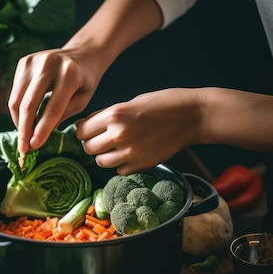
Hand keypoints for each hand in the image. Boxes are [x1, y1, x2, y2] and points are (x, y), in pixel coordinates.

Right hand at [8, 48, 101, 154]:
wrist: (82, 54)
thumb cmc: (84, 81)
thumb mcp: (83, 99)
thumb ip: (64, 114)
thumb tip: (40, 134)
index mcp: (69, 73)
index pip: (52, 108)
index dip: (42, 129)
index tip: (34, 146)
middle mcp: (48, 64)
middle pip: (29, 104)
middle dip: (24, 130)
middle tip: (23, 149)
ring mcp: (33, 61)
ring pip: (17, 99)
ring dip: (18, 122)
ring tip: (23, 138)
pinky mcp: (23, 62)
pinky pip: (15, 92)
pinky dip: (17, 110)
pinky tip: (24, 121)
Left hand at [76, 88, 201, 174]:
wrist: (191, 116)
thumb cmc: (161, 104)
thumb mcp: (129, 103)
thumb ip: (105, 116)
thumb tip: (83, 126)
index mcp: (114, 114)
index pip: (81, 131)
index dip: (83, 131)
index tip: (89, 131)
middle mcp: (119, 134)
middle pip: (88, 148)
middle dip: (92, 144)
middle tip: (103, 139)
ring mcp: (130, 152)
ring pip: (101, 162)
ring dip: (105, 155)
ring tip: (117, 147)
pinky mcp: (141, 165)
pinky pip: (119, 171)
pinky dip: (121, 165)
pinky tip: (131, 154)